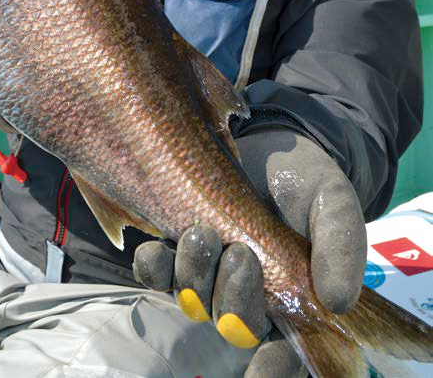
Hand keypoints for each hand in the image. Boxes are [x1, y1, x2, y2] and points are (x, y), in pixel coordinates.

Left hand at [132, 129, 367, 376]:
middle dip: (234, 297)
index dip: (273, 370)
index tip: (265, 370)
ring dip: (194, 276)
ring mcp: (209, 275)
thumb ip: (343, 248)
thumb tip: (337, 303)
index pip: (284, 358)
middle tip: (240, 254)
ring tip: (202, 234)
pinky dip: (154, 266)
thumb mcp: (334, 205)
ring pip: (194, 301)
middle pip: (233, 325)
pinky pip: (156, 274)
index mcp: (292, 303)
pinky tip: (156, 247)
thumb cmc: (306, 180)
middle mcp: (248, 298)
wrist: (268, 142)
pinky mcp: (178, 249)